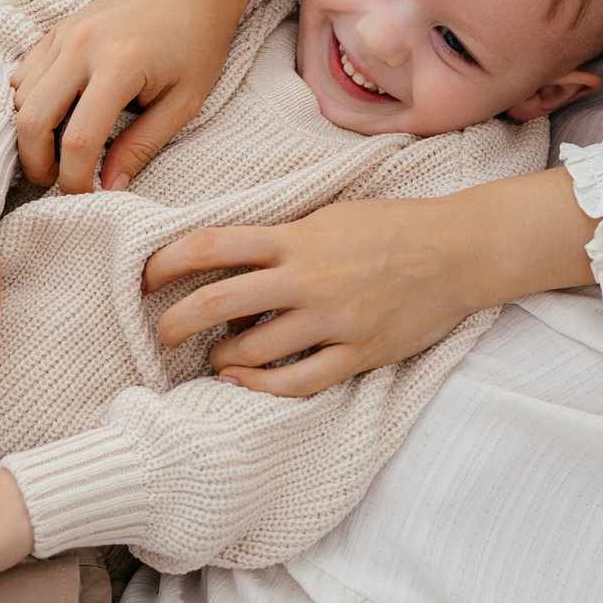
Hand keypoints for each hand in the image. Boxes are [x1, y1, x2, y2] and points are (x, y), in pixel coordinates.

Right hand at [10, 0, 292, 194]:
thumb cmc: (198, 41)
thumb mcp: (185, 101)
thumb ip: (143, 145)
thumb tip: (109, 188)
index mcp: (119, 64)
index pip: (79, 138)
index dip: (76, 179)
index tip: (86, 196)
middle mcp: (82, 45)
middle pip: (31, 119)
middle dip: (38, 163)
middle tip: (58, 182)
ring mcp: (64, 33)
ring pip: (20, 97)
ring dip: (31, 133)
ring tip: (59, 151)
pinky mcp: (58, 28)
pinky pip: (24, 74)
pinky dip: (30, 102)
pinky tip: (57, 116)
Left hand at [145, 168, 598, 396]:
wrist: (458, 250)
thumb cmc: (390, 227)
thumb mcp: (328, 216)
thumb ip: (279, 240)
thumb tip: (227, 262)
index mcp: (296, 237)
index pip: (212, 245)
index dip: (166, 262)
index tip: (144, 278)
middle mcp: (307, 278)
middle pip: (217, 301)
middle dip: (175, 321)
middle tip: (160, 332)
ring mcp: (332, 320)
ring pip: (251, 350)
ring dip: (220, 359)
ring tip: (214, 360)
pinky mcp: (358, 353)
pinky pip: (296, 381)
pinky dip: (261, 386)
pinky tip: (243, 383)